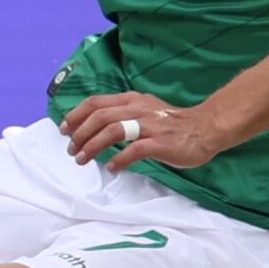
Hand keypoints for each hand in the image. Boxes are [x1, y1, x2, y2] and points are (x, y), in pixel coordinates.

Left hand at [61, 91, 231, 171]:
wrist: (205, 128)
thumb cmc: (171, 122)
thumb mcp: (143, 109)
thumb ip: (121, 114)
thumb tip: (93, 126)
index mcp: (131, 100)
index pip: (96, 102)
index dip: (76, 115)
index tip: (64, 130)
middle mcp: (137, 109)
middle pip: (100, 117)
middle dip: (80, 134)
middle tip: (71, 150)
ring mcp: (149, 125)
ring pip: (113, 131)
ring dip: (92, 146)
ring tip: (82, 160)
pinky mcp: (160, 142)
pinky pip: (134, 150)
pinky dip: (119, 159)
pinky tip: (111, 167)